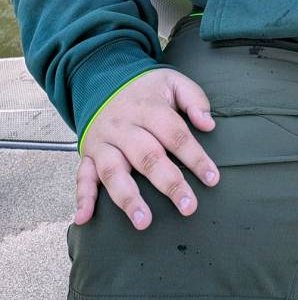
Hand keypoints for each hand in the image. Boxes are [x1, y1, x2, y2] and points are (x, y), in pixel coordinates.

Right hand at [72, 67, 219, 229]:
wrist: (102, 78)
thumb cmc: (145, 88)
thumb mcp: (172, 81)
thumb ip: (194, 98)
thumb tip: (208, 124)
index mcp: (148, 108)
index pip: (175, 134)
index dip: (195, 157)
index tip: (212, 178)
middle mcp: (123, 126)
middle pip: (147, 156)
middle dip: (169, 183)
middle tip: (188, 206)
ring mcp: (103, 142)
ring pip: (113, 171)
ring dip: (128, 197)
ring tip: (143, 221)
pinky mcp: (88, 154)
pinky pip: (82, 177)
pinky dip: (83, 198)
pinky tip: (84, 218)